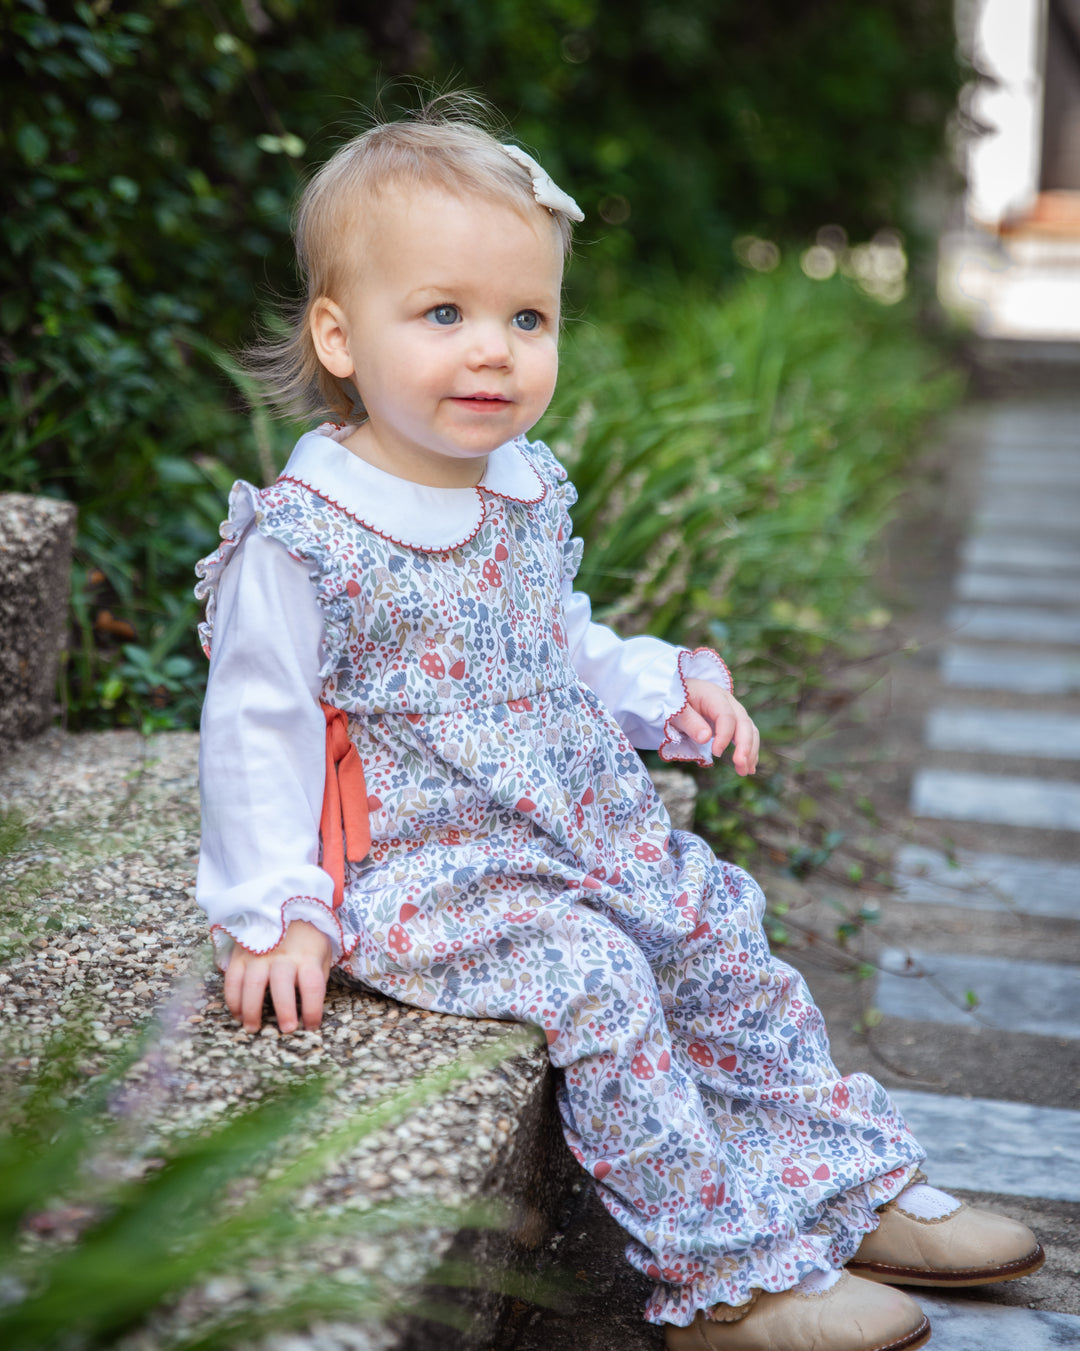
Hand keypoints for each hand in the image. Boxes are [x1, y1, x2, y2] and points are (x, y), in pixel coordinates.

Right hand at [223, 919, 332, 1033]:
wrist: (286, 905)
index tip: (312, 1026)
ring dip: (251, 1009)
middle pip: (282, 985)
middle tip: (286, 1029)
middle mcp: (283, 956)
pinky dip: (233, 998)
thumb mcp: (322, 953)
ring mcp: (260, 954)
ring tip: (252, 1028)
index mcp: (307, 956)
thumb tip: (309, 1007)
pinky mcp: (241, 954)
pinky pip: (233, 978)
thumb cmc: (308, 938)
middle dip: (284, 1010)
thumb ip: (317, 977)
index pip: (312, 985)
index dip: (313, 1009)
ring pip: (253, 984)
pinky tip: (237, 1013)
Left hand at [673, 678, 759, 775]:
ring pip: (750, 730)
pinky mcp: (735, 722)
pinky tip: (749, 767)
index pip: (726, 716)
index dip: (724, 735)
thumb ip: (689, 722)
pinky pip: (748, 735)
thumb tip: (705, 738)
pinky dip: (750, 751)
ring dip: (750, 751)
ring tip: (745, 771)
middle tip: (740, 765)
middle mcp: (728, 702)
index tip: (715, 753)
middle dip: (745, 745)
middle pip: (744, 723)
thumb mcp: (674, 709)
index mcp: (713, 695)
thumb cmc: (674, 701)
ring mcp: (734, 711)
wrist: (679, 695)